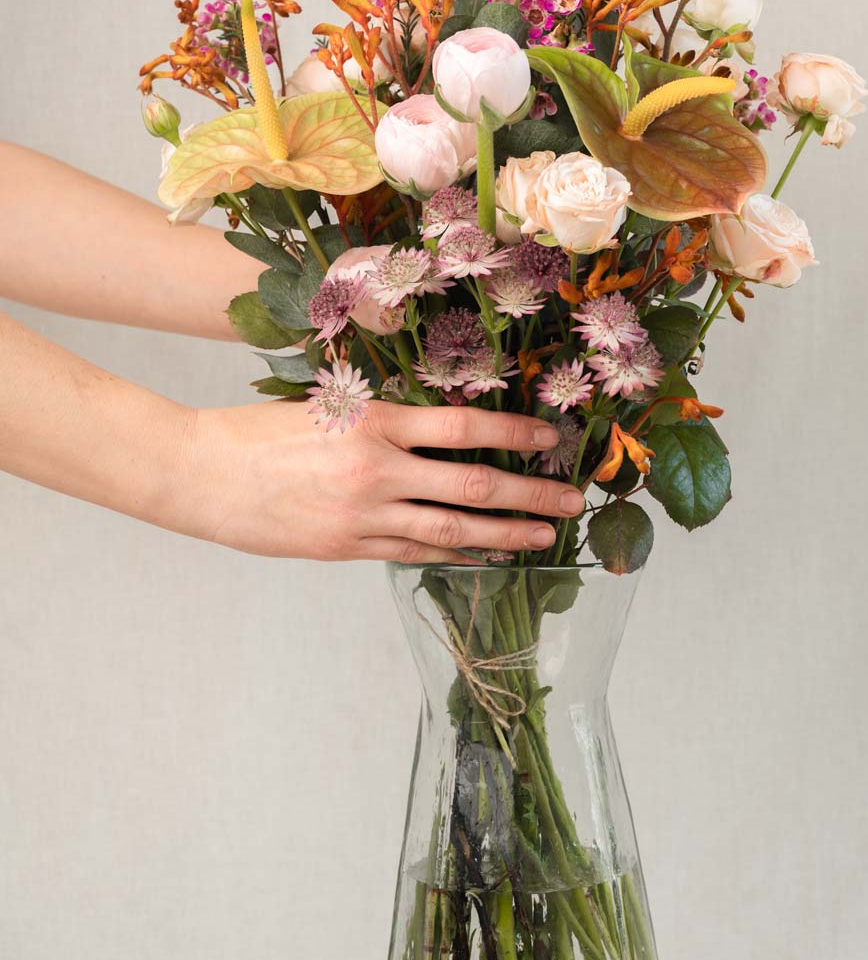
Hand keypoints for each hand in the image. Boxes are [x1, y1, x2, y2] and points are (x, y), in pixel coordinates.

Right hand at [188, 399, 585, 561]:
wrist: (203, 473)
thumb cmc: (263, 430)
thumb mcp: (332, 404)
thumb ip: (388, 419)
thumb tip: (447, 427)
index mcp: (376, 422)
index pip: (464, 427)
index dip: (515, 433)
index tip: (550, 437)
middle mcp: (378, 470)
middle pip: (472, 486)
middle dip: (530, 493)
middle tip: (572, 498)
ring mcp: (364, 515)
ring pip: (452, 530)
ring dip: (505, 534)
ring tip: (544, 536)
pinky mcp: (348, 547)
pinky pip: (415, 551)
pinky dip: (456, 554)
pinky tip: (485, 555)